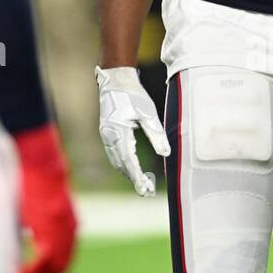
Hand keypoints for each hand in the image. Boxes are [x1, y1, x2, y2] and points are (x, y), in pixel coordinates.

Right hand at [14, 123, 76, 272]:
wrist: (39, 162)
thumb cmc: (33, 178)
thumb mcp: (36, 203)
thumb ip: (36, 220)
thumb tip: (22, 232)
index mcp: (68, 225)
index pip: (63, 257)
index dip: (47, 271)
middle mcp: (70, 230)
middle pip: (62, 268)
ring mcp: (63, 231)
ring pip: (56, 268)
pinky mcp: (52, 229)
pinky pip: (45, 261)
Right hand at [95, 65, 169, 196]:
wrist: (115, 81)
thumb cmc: (133, 95)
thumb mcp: (148, 113)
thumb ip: (156, 134)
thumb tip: (166, 154)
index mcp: (118, 131)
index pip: (128, 160)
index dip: (136, 176)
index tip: (145, 188)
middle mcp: (109, 136)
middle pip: (121, 164)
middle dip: (134, 179)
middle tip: (147, 191)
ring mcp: (106, 135)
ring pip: (116, 161)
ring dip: (128, 173)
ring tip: (143, 185)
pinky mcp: (107, 133)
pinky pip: (115, 154)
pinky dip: (123, 164)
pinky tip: (132, 170)